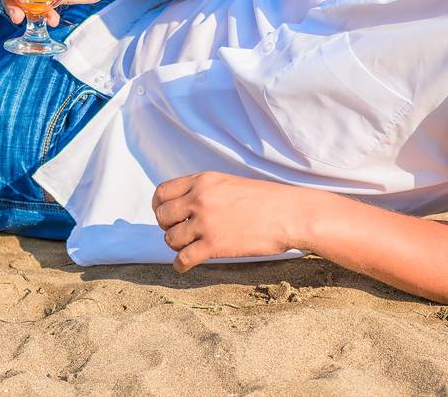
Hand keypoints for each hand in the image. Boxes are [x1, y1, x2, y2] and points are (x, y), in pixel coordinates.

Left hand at [152, 172, 316, 271]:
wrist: (288, 215)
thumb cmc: (264, 200)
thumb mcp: (228, 183)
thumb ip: (204, 190)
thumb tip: (184, 204)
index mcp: (202, 181)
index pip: (162, 193)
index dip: (159, 206)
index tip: (166, 215)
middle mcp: (199, 199)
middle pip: (162, 216)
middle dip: (167, 226)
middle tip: (178, 232)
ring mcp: (205, 223)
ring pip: (170, 238)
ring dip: (176, 245)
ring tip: (188, 247)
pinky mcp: (214, 246)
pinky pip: (183, 259)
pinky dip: (180, 265)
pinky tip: (183, 266)